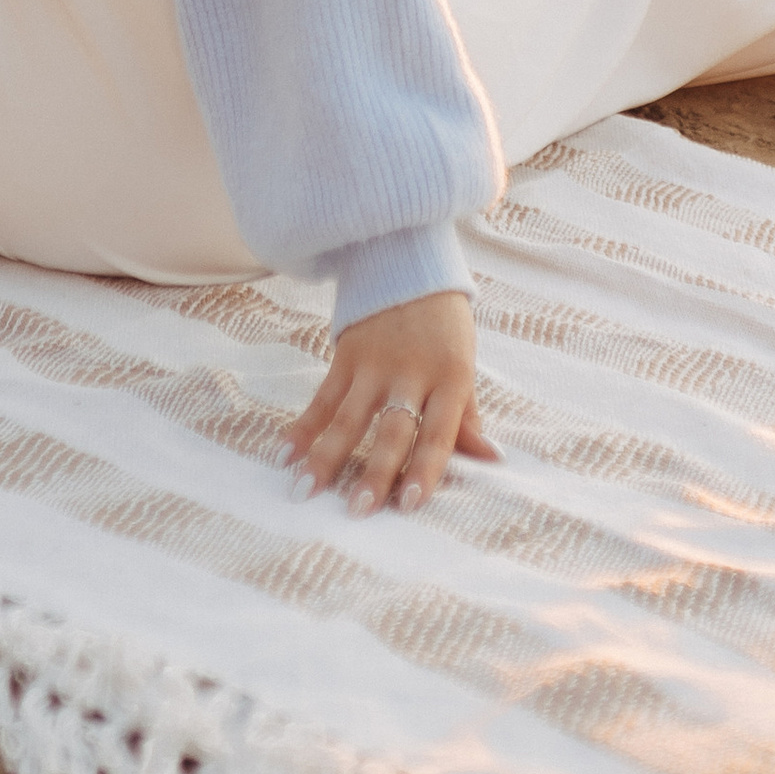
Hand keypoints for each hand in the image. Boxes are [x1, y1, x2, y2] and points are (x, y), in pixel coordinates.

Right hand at [282, 289, 499, 514]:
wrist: (408, 263)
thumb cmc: (444, 326)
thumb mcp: (464, 365)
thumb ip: (468, 417)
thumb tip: (489, 460)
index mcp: (450, 377)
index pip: (438, 432)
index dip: (424, 470)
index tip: (409, 505)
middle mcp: (411, 373)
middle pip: (391, 430)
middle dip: (374, 472)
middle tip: (358, 510)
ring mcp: (374, 364)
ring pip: (348, 417)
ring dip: (325, 456)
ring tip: (304, 491)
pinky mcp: (345, 354)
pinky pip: (322, 396)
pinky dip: (303, 427)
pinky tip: (284, 454)